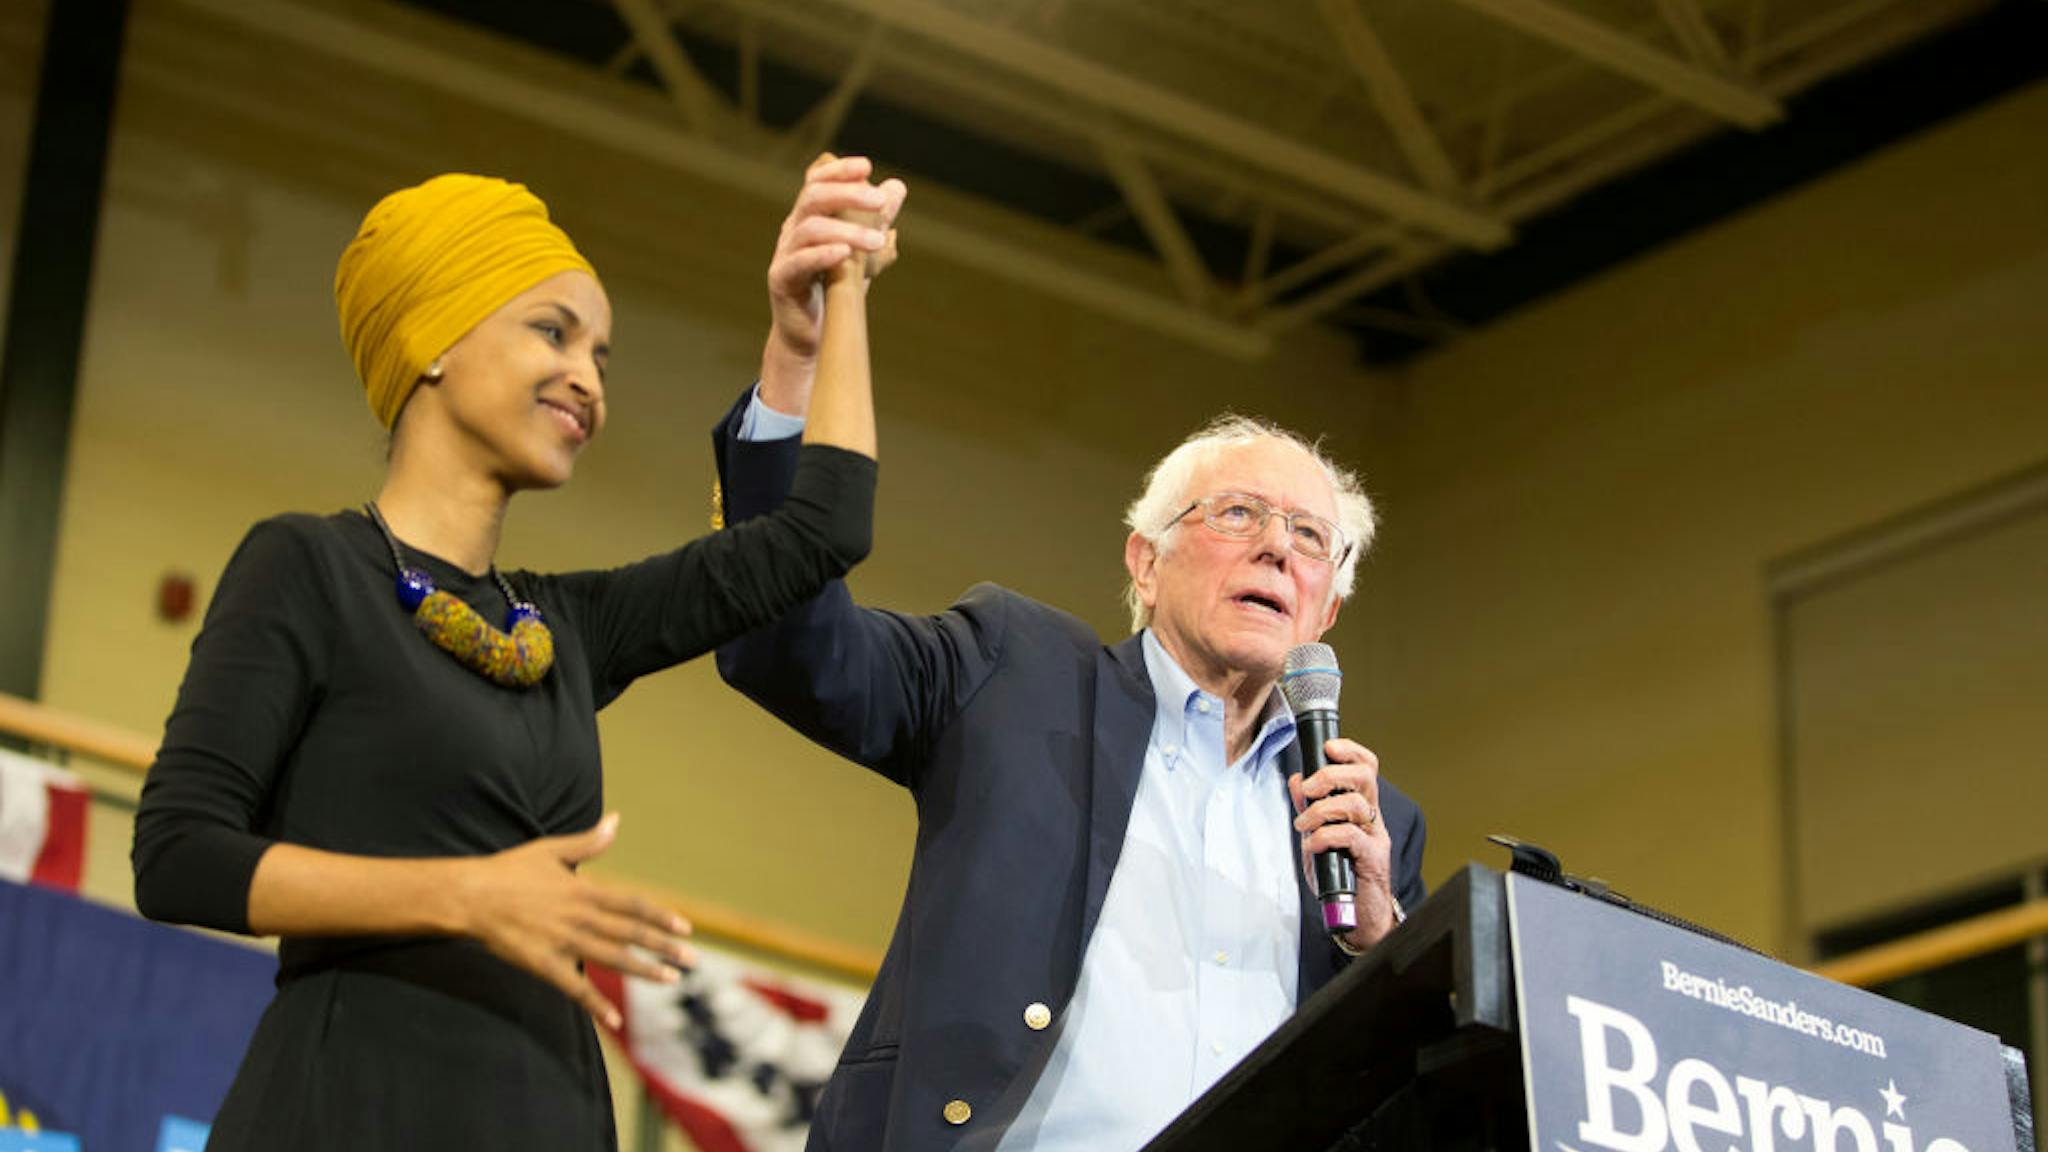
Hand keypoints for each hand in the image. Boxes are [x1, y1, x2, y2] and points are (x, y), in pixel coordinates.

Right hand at [453, 813, 695, 1029]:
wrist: (470, 896)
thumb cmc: (510, 870)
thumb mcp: (551, 850)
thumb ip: (588, 842)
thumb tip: (616, 820)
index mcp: (584, 890)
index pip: (632, 905)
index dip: (661, 916)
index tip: (686, 928)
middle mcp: (579, 917)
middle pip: (630, 933)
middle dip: (664, 947)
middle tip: (693, 960)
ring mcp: (562, 942)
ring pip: (611, 959)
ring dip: (643, 971)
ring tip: (671, 980)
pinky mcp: (543, 964)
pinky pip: (574, 988)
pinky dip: (595, 1004)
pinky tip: (614, 1021)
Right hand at [762, 153, 906, 412]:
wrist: (811, 334)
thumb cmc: (834, 288)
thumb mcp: (861, 251)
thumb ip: (876, 220)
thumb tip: (898, 187)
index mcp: (810, 217)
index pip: (817, 181)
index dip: (839, 171)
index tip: (867, 167)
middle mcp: (793, 229)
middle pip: (813, 197)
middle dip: (848, 194)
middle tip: (880, 202)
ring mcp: (784, 253)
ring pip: (810, 228)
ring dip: (847, 231)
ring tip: (877, 241)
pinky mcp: (780, 280)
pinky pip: (797, 262)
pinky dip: (822, 255)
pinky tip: (844, 254)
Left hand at [1288, 738, 1398, 953]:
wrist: (1357, 917)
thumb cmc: (1338, 875)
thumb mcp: (1317, 836)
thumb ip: (1308, 808)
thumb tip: (1296, 779)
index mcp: (1361, 807)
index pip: (1365, 767)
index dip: (1349, 751)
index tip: (1327, 747)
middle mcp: (1372, 818)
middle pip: (1364, 777)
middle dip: (1331, 775)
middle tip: (1308, 789)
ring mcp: (1376, 838)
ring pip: (1357, 804)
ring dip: (1322, 810)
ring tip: (1303, 825)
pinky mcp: (1373, 859)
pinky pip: (1351, 835)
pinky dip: (1326, 835)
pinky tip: (1312, 845)